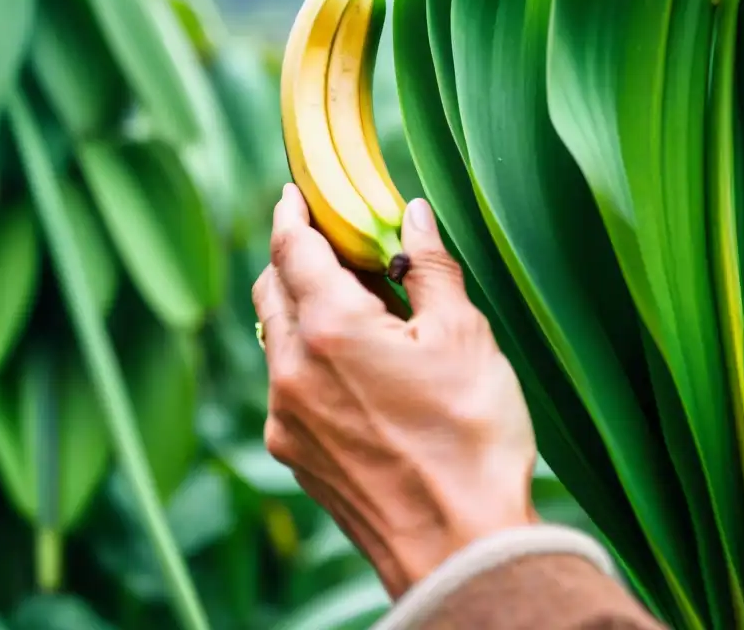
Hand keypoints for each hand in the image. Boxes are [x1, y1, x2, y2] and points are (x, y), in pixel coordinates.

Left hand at [251, 184, 538, 598]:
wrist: (459, 549)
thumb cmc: (471, 439)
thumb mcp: (462, 336)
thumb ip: (428, 267)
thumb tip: (413, 216)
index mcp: (329, 328)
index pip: (292, 247)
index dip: (291, 212)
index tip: (294, 194)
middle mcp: (290, 369)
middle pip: (272, 289)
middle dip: (294, 258)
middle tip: (330, 246)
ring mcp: (284, 417)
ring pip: (276, 340)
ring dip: (300, 311)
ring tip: (351, 311)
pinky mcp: (293, 453)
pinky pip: (285, 387)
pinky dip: (306, 360)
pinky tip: (351, 372)